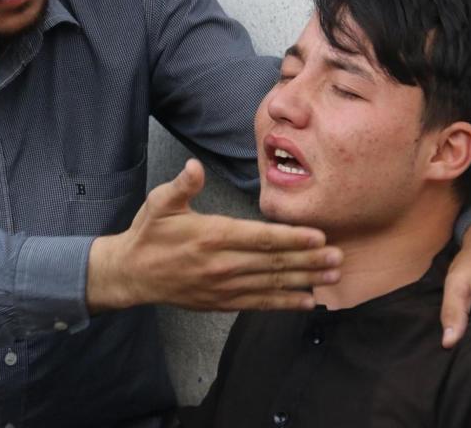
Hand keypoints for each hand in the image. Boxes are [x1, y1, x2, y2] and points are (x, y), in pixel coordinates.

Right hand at [87, 159, 342, 311]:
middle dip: (308, 260)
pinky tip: (307, 301)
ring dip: (304, 281)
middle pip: (273, 263)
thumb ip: (182, 185)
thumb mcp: (160, 203)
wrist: (131, 274)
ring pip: (271, 284)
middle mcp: (221, 264)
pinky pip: (258, 304)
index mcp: (211, 236)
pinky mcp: (221, 302)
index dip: (292, 238)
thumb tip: (194, 167)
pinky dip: (284, 303)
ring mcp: (222, 287)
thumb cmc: (149, 234)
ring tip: (331, 277)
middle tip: (338, 257)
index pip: (260, 238)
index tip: (319, 236)